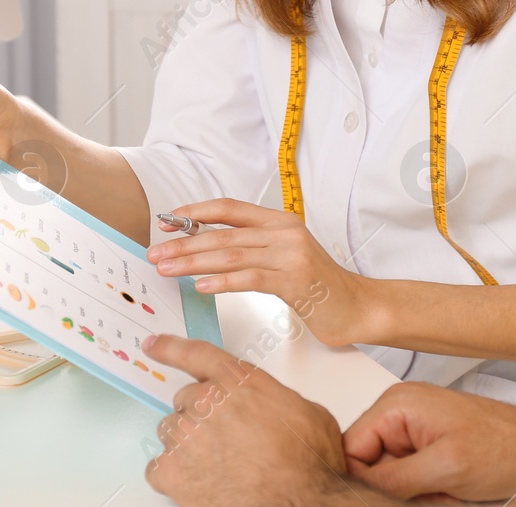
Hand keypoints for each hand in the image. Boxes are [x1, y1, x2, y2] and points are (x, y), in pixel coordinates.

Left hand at [143, 334, 353, 505]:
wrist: (301, 502)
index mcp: (238, 381)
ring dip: (189, 446)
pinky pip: (160, 468)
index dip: (169, 348)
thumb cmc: (306, 464)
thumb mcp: (306, 411)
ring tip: (220, 465)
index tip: (153, 345)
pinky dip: (176, 477)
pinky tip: (202, 483)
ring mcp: (186, 436)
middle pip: (186, 402)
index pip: (195, 354)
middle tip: (228, 441)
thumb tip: (271, 408)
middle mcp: (207, 402)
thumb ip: (272, 397)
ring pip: (172, 433)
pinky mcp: (173, 471)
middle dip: (203, 418)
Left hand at [147, 199, 376, 346]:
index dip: (195, 212)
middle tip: (156, 253)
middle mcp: (284, 232)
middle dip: (184, 243)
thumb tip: (206, 248)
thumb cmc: (318, 286)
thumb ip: (252, 248)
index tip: (166, 221)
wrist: (358, 307)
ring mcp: (291, 254)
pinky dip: (223, 282)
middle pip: (224, 234)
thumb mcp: (284, 257)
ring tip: (168, 269)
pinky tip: (202, 286)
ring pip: (232, 255)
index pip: (229, 208)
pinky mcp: (296, 279)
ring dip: (194, 262)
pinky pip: (251, 278)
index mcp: (279, 221)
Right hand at [343, 382, 515, 502]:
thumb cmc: (504, 446)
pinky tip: (452, 489)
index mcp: (397, 405)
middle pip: (371, 464)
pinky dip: (428, 491)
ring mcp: (414, 428)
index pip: (351, 448)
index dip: (364, 479)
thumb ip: (395, 478)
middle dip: (399, 488)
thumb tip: (358, 488)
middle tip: (432, 491)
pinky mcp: (427, 445)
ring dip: (417, 492)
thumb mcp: (445, 468)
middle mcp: (401, 412)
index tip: (390, 495)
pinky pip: (410, 478)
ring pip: (391, 476)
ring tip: (448, 490)